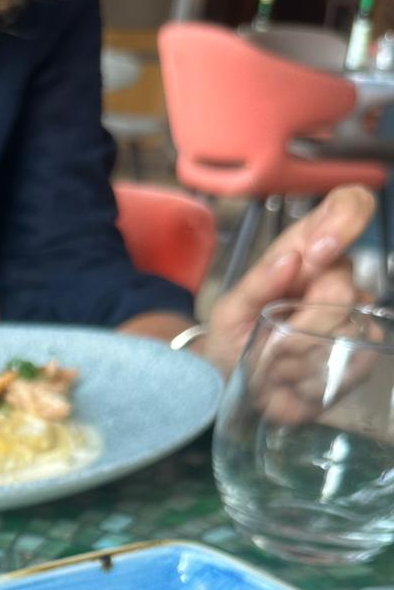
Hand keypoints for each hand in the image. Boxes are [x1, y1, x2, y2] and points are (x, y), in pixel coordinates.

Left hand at [203, 186, 376, 376]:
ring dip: (301, 358)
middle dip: (301, 326)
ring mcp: (354, 312)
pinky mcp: (361, 350)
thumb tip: (290, 259)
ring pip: (346, 332)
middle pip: (343, 289)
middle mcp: (335, 274)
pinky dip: (316, 379)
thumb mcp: (229, 311)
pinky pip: (354, 362)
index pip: (349, 205)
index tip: (318, 254)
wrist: (235, 383)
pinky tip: (294, 380)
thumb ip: (256, 284)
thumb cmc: (233, 336)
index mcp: (304, 249)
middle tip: (272, 345)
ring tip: (276, 364)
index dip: (345, 221)